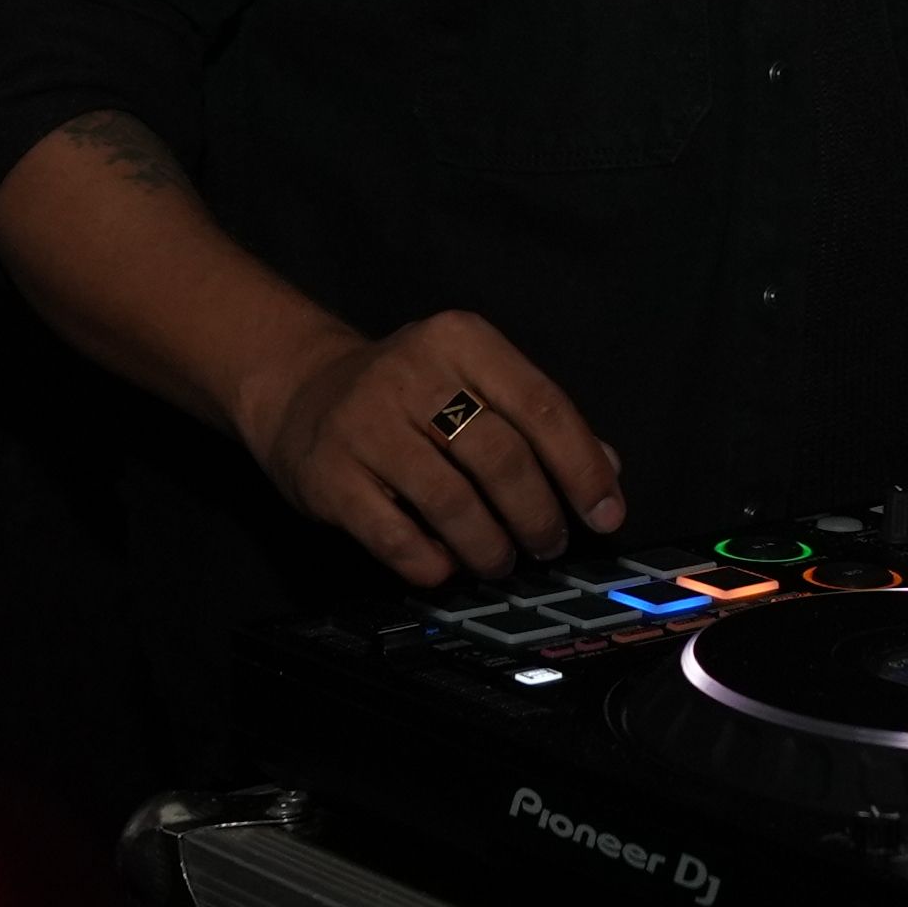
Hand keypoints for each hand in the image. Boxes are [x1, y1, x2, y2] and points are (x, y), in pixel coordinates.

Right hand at [235, 311, 628, 587]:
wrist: (300, 391)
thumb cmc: (407, 393)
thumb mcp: (472, 381)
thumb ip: (537, 420)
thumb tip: (607, 471)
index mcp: (460, 340)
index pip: (541, 406)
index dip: (582, 468)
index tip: (605, 515)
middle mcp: (411, 373)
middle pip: (501, 458)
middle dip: (538, 515)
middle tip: (549, 544)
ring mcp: (364, 424)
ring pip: (452, 502)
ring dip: (490, 546)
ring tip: (501, 560)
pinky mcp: (330, 475)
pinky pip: (395, 536)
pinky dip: (431, 562)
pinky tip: (445, 566)